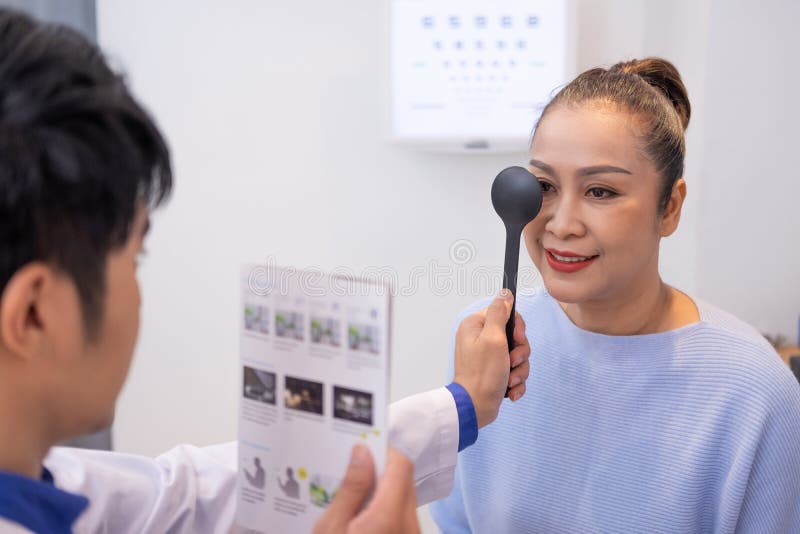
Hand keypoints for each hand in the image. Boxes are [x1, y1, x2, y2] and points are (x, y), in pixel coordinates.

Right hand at [313, 445, 419, 533]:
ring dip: (381, 489)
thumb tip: (362, 452)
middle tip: (350, 473)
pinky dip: (384, 507)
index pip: (400, 465)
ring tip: (352, 498)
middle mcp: (409, 524)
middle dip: (379, 470)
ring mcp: (411, 533)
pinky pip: (401, 513)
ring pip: (403, 495)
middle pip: (403, 479)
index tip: (360, 450)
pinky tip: (360, 515)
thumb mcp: (332, 527)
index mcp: (389, 516)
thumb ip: (350, 490)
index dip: (382, 452)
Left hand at [453, 289, 530, 427]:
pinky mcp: (494, 372)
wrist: (475, 407)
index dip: (517, 328)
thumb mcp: (493, 338)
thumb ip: (499, 313)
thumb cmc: (482, 374)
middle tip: (511, 362)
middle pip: (515, 337)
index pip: (506, 314)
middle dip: (520, 354)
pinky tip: (509, 390)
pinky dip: (516, 382)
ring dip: (519, 370)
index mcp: (476, 326)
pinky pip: (515, 371)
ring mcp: (488, 357)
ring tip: (509, 380)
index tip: (517, 340)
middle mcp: (480, 339)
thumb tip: (505, 293)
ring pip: (518, 356)